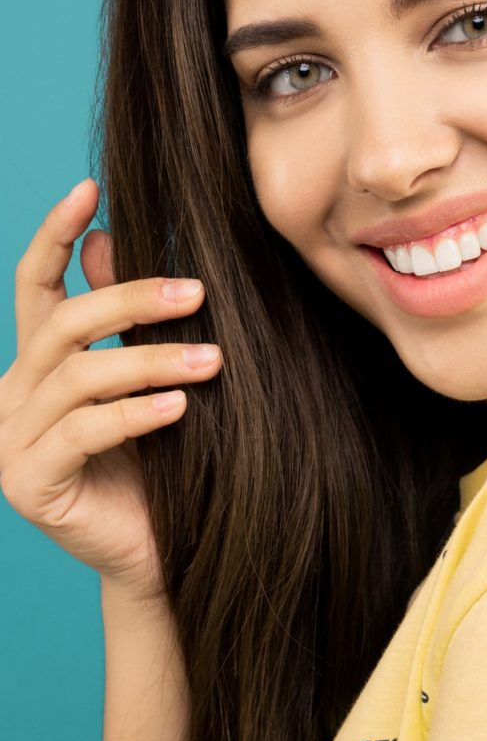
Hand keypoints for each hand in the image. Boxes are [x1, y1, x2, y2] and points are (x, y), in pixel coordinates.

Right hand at [0, 178, 221, 604]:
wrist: (164, 552)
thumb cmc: (164, 462)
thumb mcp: (148, 379)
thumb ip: (124, 320)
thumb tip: (108, 237)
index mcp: (39, 363)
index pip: (35, 284)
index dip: (55, 233)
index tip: (89, 188)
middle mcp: (14, 395)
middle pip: (63, 323)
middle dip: (131, 299)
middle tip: (197, 292)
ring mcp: (12, 441)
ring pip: (79, 376)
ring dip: (151, 361)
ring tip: (213, 360)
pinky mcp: (29, 483)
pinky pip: (82, 433)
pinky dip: (135, 414)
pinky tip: (180, 408)